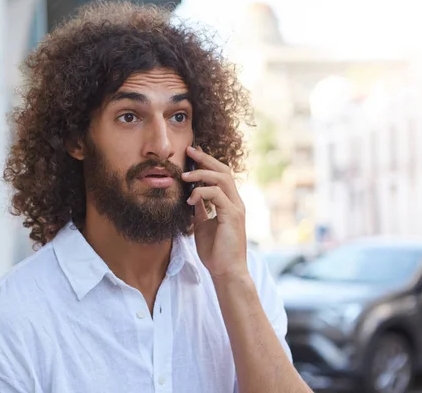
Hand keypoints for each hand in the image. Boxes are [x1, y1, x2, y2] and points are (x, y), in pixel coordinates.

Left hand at [181, 146, 247, 278]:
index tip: (192, 154)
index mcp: (230, 203)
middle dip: (206, 158)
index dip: (207, 162)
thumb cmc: (216, 252)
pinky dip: (201, 193)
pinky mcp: (232, 216)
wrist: (226, 272)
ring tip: (184, 175)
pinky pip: (217, 195)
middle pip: (224, 170)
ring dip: (202, 173)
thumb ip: (201, 209)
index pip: (221, 175)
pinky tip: (190, 199)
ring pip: (222, 178)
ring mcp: (236, 208)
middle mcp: (236, 202)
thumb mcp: (203, 225)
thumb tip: (192, 196)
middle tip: (189, 150)